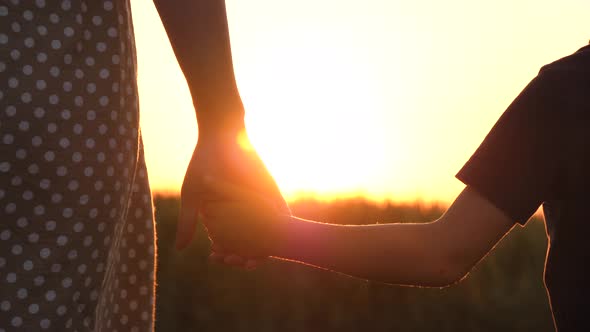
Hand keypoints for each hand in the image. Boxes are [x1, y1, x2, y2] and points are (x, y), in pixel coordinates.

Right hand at [177, 127, 288, 259]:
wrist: (223, 139)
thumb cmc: (203, 165)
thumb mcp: (192, 197)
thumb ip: (187, 223)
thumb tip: (179, 249)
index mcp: (224, 215)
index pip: (226, 242)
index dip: (223, 253)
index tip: (217, 259)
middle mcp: (242, 212)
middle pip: (247, 243)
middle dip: (242, 255)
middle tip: (236, 262)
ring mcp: (258, 205)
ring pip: (264, 234)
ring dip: (261, 249)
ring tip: (254, 258)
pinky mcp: (272, 195)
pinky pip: (279, 216)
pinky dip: (277, 230)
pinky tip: (274, 240)